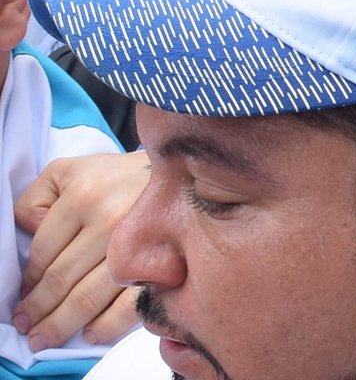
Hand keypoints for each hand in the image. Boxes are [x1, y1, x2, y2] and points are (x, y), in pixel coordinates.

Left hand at [14, 153, 149, 347]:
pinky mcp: (162, 264)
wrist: (179, 173)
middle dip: (38, 309)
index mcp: (84, 195)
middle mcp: (110, 219)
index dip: (28, 279)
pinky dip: (106, 326)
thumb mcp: (69, 171)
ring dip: (61, 325)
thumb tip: (27, 236)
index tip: (23, 295)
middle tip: (26, 325)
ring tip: (45, 337)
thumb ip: (37, 199)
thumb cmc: (116, 177)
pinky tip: (91, 333)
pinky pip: (128, 306)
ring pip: (88, 299)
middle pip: (61, 279)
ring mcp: (137, 245)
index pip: (42, 252)